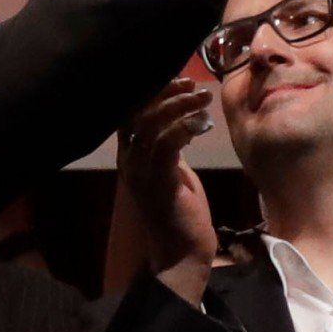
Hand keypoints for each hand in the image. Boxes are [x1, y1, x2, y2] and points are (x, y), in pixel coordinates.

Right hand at [118, 78, 220, 278]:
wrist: (182, 252)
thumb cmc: (180, 211)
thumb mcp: (172, 170)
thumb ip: (168, 146)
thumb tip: (180, 119)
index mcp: (129, 157)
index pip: (130, 113)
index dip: (151, 91)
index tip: (178, 79)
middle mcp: (129, 161)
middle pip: (138, 113)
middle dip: (165, 92)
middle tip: (192, 84)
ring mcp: (141, 172)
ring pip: (151, 125)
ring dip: (179, 105)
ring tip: (203, 96)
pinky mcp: (159, 182)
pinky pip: (166, 145)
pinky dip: (183, 128)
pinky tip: (202, 122)